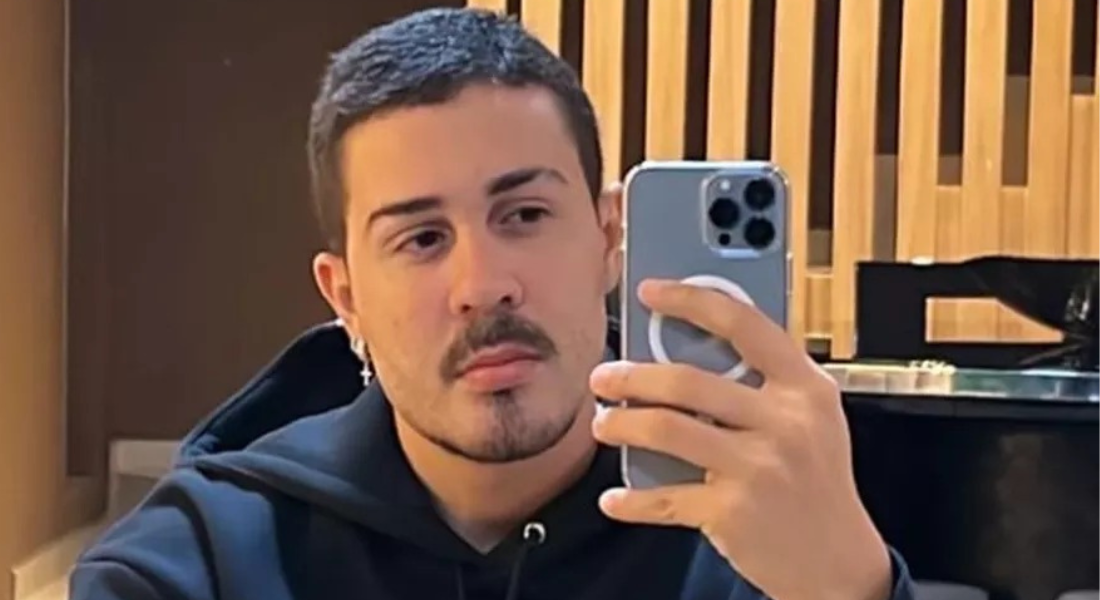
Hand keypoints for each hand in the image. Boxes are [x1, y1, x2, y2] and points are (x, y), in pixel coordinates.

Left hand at [589, 279, 892, 599]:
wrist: (839, 560)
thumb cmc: (814, 479)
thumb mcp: (810, 417)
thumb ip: (763, 380)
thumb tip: (685, 342)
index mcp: (805, 387)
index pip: (743, 324)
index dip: (690, 299)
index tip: (650, 291)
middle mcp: (785, 423)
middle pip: (687, 381)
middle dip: (631, 376)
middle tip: (603, 377)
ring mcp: (759, 468)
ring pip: (666, 429)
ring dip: (621, 424)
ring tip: (604, 424)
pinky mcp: (733, 512)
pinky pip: (663, 498)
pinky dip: (630, 499)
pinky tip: (615, 498)